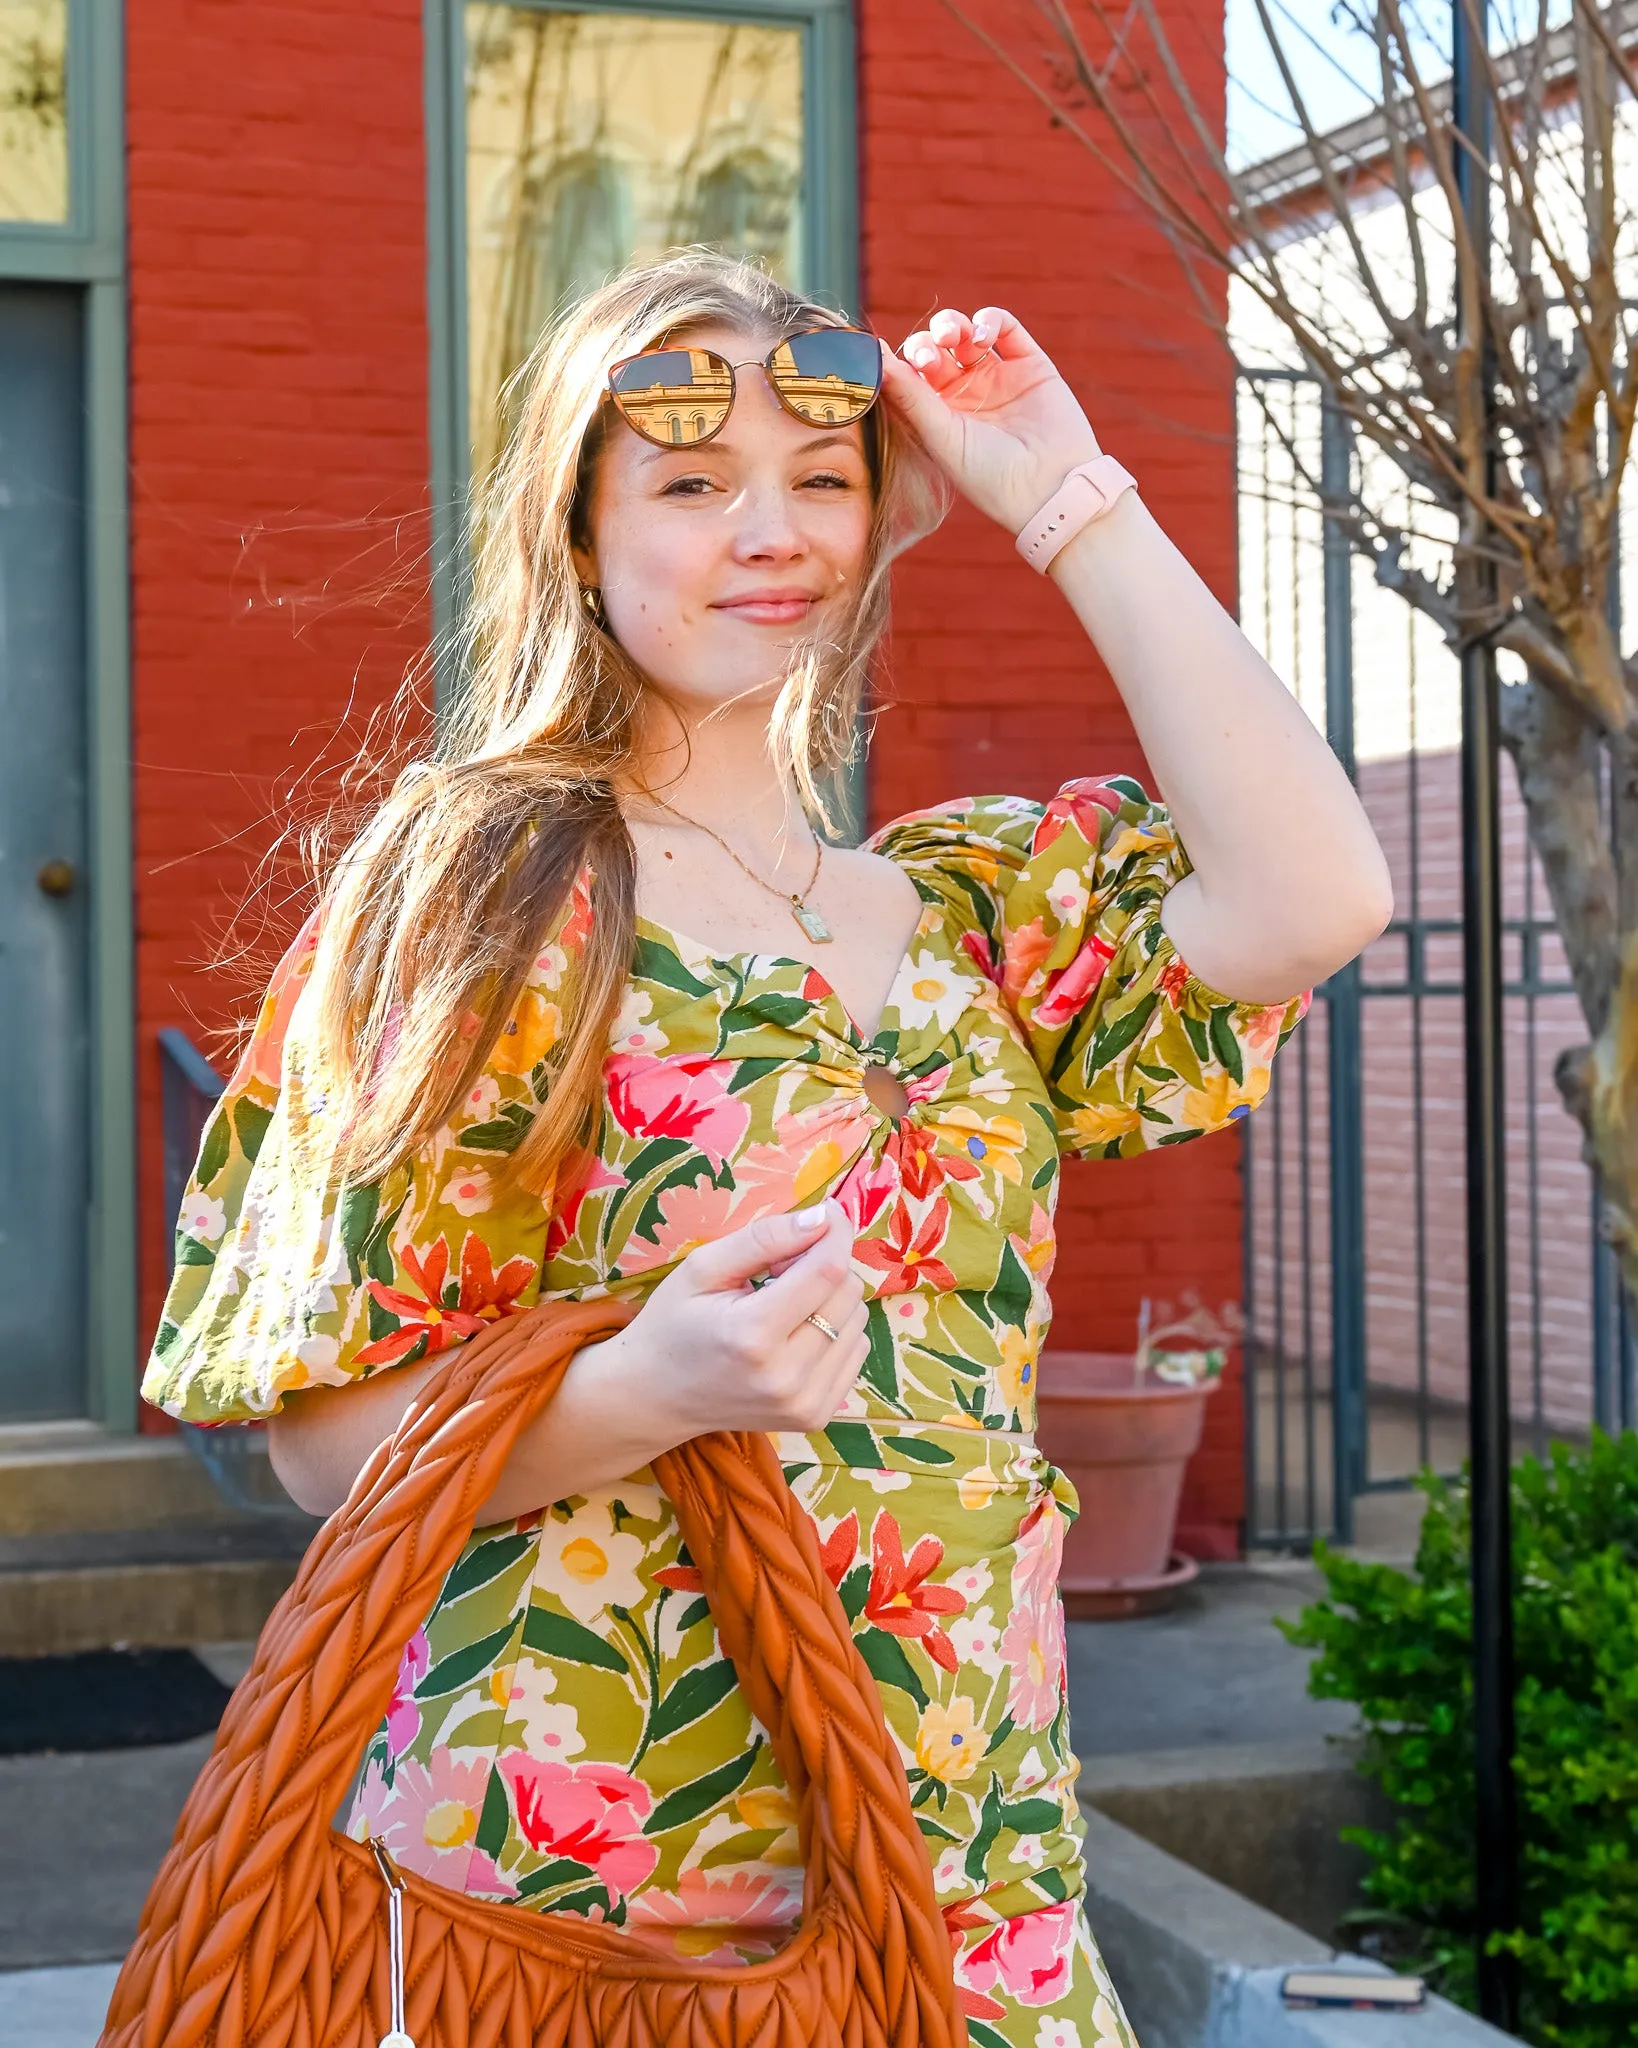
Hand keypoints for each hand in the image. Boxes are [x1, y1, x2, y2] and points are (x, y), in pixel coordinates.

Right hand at [606, 1200, 867, 1438]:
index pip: (827, 1271)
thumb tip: (823, 1217)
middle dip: (824, 1265)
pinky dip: (835, 1332)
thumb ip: (764, 1238)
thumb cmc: (673, 1324)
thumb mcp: (703, 1268)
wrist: (656, 1398)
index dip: (835, 1234)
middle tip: (781, 1269)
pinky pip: (856, 1353)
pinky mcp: (816, 1417)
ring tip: (785, 1304)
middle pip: (848, 1294)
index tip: (828, 1213)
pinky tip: (796, 1333)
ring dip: (831, 1300)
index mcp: (753, 1335)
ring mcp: (805, 1404)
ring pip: (858, 1322)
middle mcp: (786, 1376)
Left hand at [881, 306, 1101, 534]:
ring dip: (953, 325)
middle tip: (931, 357)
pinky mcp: (1029, 364)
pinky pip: (1004, 326)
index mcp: (939, 417)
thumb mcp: (942, 437)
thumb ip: (910, 397)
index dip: (900, 362)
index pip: (910, 376)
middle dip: (927, 344)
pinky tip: (984, 336)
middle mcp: (966, 395)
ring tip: (955, 337)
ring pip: (965, 333)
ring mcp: (997, 378)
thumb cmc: (990, 476)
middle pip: (935, 350)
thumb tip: (875, 359)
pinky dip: (990, 320)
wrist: (1051, 488)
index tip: (890, 359)